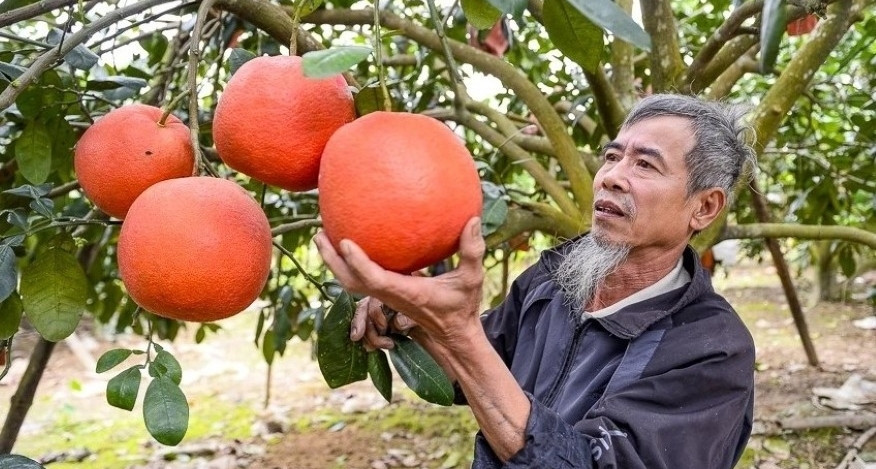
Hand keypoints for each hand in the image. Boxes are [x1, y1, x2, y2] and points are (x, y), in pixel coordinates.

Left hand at [314, 217, 484, 349]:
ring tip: (323, 236)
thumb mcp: (472, 278)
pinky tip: (348, 243)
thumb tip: (472, 219)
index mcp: (407, 293)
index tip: (344, 241)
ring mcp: (385, 297)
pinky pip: (361, 279)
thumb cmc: (462, 307)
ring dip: (335, 262)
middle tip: (319, 234)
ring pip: (351, 283)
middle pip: (350, 281)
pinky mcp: (386, 295)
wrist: (454, 335)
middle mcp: (390, 295)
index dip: (357, 262)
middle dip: (332, 260)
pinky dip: (349, 264)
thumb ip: (472, 251)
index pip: (375, 279)